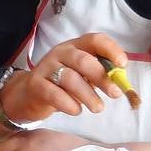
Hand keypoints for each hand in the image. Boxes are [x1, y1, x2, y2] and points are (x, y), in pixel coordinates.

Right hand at [0, 32, 127, 122]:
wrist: (28, 95)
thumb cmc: (62, 85)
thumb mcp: (82, 75)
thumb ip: (100, 75)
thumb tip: (121, 82)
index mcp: (75, 46)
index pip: (95, 40)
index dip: (111, 50)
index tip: (122, 65)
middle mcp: (60, 53)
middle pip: (83, 60)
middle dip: (102, 77)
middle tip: (115, 94)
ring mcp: (46, 67)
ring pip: (70, 78)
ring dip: (88, 95)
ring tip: (98, 108)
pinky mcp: (36, 84)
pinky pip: (55, 94)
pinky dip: (69, 104)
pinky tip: (76, 110)